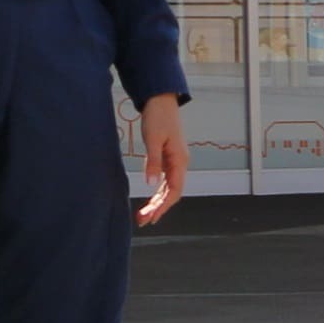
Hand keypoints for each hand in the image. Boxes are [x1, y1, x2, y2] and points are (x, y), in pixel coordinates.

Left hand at [135, 95, 189, 226]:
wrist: (161, 101)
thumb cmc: (158, 118)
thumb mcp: (153, 139)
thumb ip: (153, 162)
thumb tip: (150, 183)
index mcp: (180, 160)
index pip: (175, 190)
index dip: (164, 206)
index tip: (151, 217)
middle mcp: (180, 164)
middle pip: (172, 192)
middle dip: (158, 208)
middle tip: (143, 221)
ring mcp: (175, 161)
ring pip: (168, 188)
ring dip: (157, 202)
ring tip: (144, 215)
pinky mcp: (168, 158)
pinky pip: (165, 180)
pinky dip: (158, 192)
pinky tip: (150, 200)